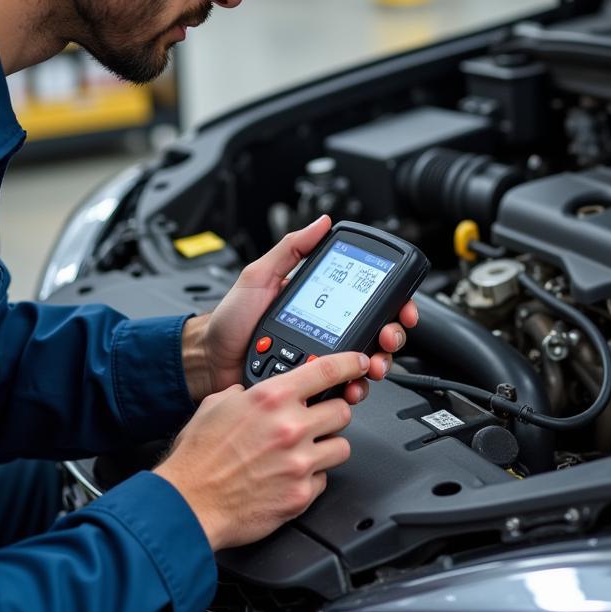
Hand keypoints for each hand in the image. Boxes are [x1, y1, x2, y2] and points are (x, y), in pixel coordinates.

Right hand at [154, 351, 367, 549]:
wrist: (186, 505)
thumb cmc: (197, 459)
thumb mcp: (215, 406)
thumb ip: (243, 393)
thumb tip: (250, 392)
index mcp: (271, 398)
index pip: (327, 370)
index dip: (351, 363)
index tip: (359, 364)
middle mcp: (290, 426)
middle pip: (342, 411)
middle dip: (331, 415)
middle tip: (316, 422)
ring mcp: (299, 462)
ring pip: (341, 447)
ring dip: (326, 447)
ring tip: (303, 452)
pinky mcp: (301, 494)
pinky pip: (324, 480)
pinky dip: (311, 479)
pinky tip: (290, 477)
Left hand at [182, 215, 419, 403]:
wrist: (209, 362)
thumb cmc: (229, 320)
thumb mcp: (259, 275)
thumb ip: (291, 249)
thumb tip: (321, 222)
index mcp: (322, 301)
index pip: (368, 298)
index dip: (393, 301)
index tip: (401, 306)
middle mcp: (328, 328)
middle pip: (377, 331)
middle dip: (392, 334)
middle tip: (386, 338)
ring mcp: (322, 357)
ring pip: (367, 362)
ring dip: (378, 364)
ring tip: (371, 365)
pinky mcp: (314, 384)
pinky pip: (344, 387)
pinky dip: (355, 388)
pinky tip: (351, 387)